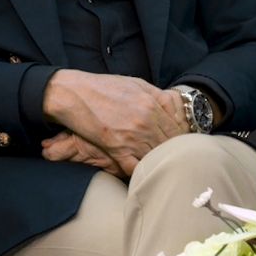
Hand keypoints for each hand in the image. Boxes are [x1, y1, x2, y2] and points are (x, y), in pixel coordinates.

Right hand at [41, 70, 188, 175]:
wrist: (74, 93)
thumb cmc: (103, 86)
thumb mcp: (136, 83)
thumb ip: (156, 96)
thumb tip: (170, 106)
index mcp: (152, 104)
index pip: (176, 128)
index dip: (181, 137)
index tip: (181, 143)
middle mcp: (145, 121)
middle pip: (169, 144)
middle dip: (173, 151)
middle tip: (176, 157)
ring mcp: (131, 136)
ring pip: (155, 156)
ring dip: (159, 162)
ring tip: (163, 167)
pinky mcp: (116, 148)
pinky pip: (135, 167)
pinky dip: (141, 171)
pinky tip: (145, 173)